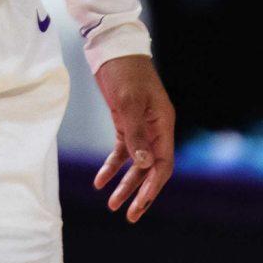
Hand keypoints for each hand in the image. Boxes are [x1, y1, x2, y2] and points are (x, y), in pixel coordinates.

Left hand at [90, 54, 174, 222]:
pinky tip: (100, 181)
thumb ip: (135, 134)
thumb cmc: (124, 71)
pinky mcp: (125, 122)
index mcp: (163, 124)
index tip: (140, 206)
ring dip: (125, 183)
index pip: (163, 163)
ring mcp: (140, 126)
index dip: (153, 187)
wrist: (112, 47)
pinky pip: (122, 151)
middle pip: (150, 168)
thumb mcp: (128, 103)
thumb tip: (144, 164)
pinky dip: (112, 166)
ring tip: (111, 204)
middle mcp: (155, 128)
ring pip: (136, 163)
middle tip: (128, 215)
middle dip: (140, 192)